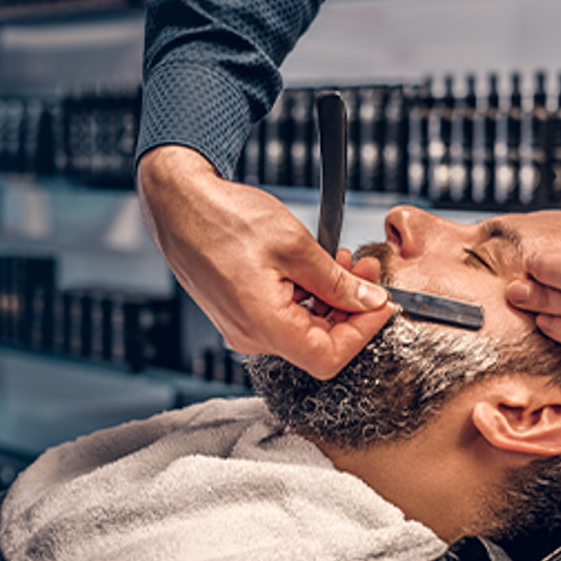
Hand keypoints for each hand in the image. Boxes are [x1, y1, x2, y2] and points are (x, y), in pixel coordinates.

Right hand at [137, 145, 393, 379]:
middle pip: (319, 345)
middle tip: (369, 273)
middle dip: (352, 311)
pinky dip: (308, 298)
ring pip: (304, 331)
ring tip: (345, 262)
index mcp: (264, 326)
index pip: (329, 357)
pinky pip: (285, 318)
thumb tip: (370, 301)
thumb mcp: (295, 246)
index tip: (381, 303)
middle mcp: (251, 336)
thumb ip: (337, 281)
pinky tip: (317, 269)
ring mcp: (243, 327)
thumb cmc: (225, 220)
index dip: (363, 332)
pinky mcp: (240, 314)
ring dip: (332, 301)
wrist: (179, 204)